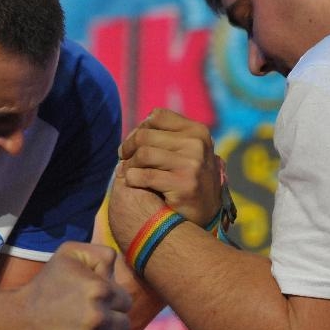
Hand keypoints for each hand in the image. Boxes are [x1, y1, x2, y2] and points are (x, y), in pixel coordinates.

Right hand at [13, 242, 130, 329]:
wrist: (14, 324)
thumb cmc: (44, 288)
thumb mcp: (69, 255)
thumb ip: (100, 255)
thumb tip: (118, 271)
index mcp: (99, 289)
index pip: (126, 301)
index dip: (113, 303)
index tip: (96, 305)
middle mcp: (97, 317)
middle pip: (124, 324)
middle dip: (111, 322)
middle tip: (89, 322)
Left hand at [117, 108, 221, 226]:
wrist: (205, 212)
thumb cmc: (188, 178)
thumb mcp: (187, 151)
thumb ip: (167, 135)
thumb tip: (139, 126)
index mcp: (197, 131)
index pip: (157, 116)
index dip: (140, 128)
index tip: (134, 143)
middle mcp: (197, 144)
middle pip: (145, 135)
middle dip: (128, 147)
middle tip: (123, 158)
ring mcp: (192, 164)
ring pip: (143, 154)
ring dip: (129, 164)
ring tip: (127, 171)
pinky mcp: (183, 185)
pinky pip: (144, 176)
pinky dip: (131, 178)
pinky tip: (132, 182)